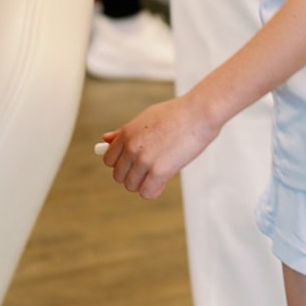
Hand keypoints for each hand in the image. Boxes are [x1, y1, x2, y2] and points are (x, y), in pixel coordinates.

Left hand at [97, 92, 217, 199]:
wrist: (200, 112)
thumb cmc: (178, 113)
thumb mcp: (147, 117)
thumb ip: (126, 132)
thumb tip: (105, 139)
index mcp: (127, 133)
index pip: (109, 159)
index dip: (122, 163)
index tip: (134, 162)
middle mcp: (131, 147)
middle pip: (119, 175)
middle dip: (133, 174)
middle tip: (150, 167)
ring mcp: (144, 160)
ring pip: (131, 185)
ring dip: (143, 183)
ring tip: (159, 172)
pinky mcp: (159, 171)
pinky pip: (146, 192)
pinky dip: (154, 190)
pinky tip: (164, 180)